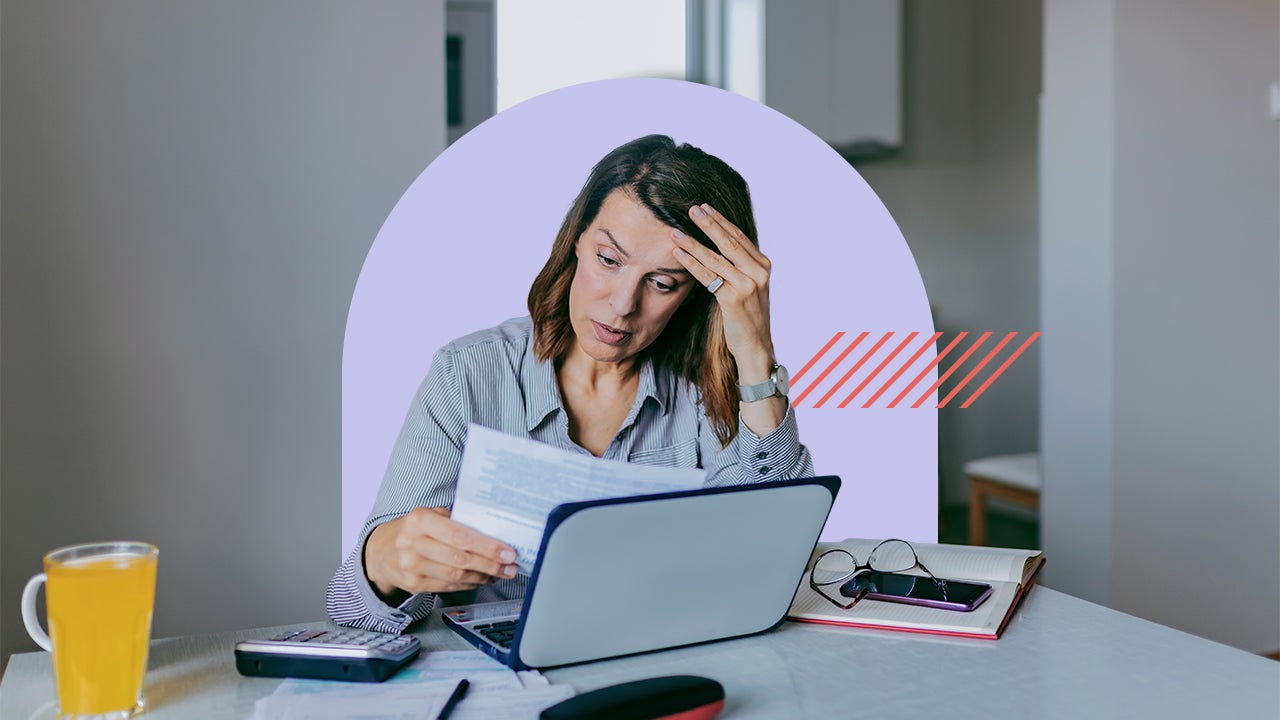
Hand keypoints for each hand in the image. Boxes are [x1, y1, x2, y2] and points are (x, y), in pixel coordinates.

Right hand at [364, 507, 518, 599]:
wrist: (381, 552)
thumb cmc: (413, 530)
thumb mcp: (429, 516)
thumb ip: (455, 522)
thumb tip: (493, 533)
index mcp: (419, 520)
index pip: (460, 535)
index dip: (486, 546)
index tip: (507, 551)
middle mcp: (413, 543)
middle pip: (461, 558)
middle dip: (491, 564)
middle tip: (511, 566)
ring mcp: (411, 566)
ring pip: (457, 574)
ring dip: (484, 575)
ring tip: (501, 572)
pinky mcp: (414, 584)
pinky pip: (449, 585)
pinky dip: (469, 583)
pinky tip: (481, 578)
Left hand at [671, 203, 775, 383]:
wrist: (756, 348)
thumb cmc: (748, 318)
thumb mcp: (750, 287)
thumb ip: (740, 267)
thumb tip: (719, 247)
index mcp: (763, 266)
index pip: (739, 237)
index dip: (721, 220)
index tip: (705, 207)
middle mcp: (758, 272)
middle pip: (729, 241)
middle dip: (708, 223)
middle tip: (691, 209)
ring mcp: (747, 285)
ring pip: (715, 258)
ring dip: (693, 243)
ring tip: (676, 231)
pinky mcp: (734, 299)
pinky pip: (708, 276)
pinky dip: (692, 263)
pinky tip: (679, 254)